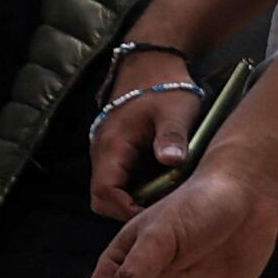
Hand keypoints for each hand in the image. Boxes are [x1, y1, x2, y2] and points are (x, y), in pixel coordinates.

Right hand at [85, 79, 203, 220]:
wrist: (152, 62)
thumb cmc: (164, 85)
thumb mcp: (175, 112)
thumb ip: (172, 138)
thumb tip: (171, 161)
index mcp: (111, 145)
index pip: (104, 193)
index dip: (125, 210)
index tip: (153, 216)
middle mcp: (103, 151)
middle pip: (103, 197)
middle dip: (128, 210)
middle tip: (162, 212)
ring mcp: (109, 151)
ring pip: (113, 189)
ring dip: (135, 199)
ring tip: (167, 201)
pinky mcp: (119, 150)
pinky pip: (122, 178)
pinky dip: (139, 188)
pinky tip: (165, 186)